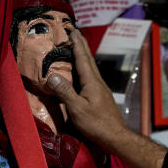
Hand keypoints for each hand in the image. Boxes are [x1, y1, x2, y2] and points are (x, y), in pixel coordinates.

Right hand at [44, 28, 124, 145]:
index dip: (77, 44)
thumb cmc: (97, 123)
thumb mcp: (77, 109)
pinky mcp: (101, 96)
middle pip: (89, 59)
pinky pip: (91, 76)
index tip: (72, 30)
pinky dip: (85, 68)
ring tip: (77, 48)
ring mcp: (101, 89)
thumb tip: (52, 75)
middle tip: (75, 33)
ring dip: (83, 55)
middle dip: (81, 45)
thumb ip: (65, 91)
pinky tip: (82, 72)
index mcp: (91, 81)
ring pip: (91, 67)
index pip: (83, 58)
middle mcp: (98, 82)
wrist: (116, 136)